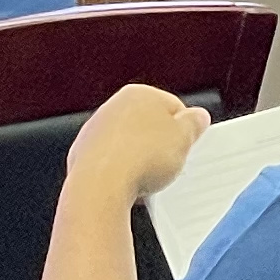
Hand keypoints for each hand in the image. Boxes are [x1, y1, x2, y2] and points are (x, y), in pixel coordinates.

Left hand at [71, 82, 211, 204]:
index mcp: (139, 93)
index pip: (172, 106)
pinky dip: (121, 173)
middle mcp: (113, 107)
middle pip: (148, 125)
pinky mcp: (82, 155)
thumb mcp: (184, 139)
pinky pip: (111, 163)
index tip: (189, 144)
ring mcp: (95, 131)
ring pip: (128, 145)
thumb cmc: (140, 158)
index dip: (185, 129)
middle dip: (161, 144)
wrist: (100, 185)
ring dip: (140, 160)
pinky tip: (131, 186)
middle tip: (172, 163)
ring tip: (151, 179)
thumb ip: (194, 123)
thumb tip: (197, 117)